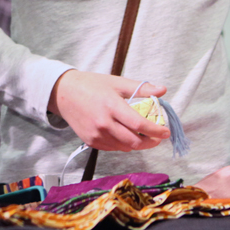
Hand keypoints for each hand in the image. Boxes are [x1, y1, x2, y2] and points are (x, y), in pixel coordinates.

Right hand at [47, 70, 170, 151]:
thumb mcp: (117, 82)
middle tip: (158, 138)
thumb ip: (141, 88)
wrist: (63, 93)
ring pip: (124, 147)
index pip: (139, 124)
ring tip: (144, 136)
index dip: (155, 130)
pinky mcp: (90, 141)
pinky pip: (112, 148)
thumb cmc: (92, 85)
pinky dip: (123, 145)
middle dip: (150, 142)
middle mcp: (104, 123)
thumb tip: (162, 90)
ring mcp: (96, 134)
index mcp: (112, 106)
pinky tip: (127, 136)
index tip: (166, 132)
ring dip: (137, 144)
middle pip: (133, 141)